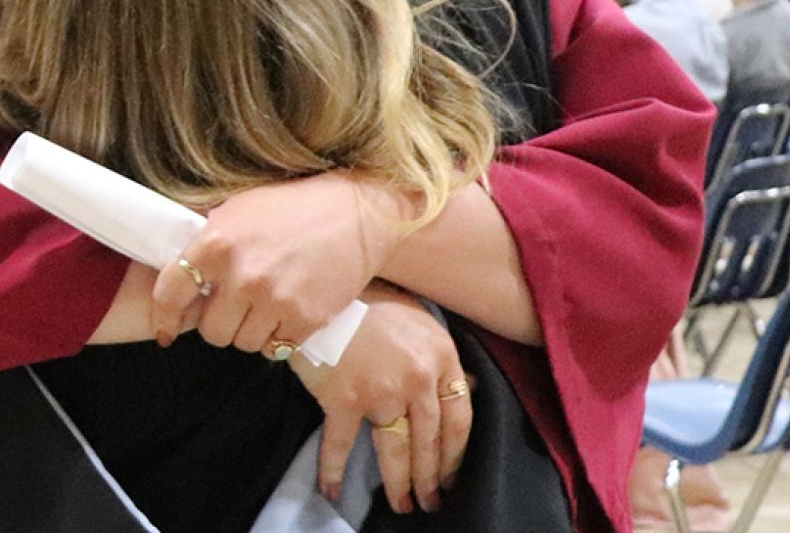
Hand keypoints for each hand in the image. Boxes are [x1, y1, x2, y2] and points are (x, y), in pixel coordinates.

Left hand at [150, 172, 410, 352]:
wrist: (355, 214)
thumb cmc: (291, 209)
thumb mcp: (236, 211)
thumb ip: (206, 244)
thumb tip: (175, 273)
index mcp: (216, 243)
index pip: (170, 293)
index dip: (165, 316)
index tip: (166, 329)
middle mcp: (242, 275)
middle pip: (210, 331)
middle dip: (218, 323)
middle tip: (233, 308)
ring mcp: (275, 300)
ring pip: (243, 344)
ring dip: (248, 332)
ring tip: (262, 308)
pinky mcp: (305, 320)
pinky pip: (276, 349)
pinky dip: (277, 338)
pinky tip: (285, 314)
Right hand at [289, 282, 472, 514]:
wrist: (322, 283)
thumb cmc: (368, 296)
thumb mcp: (417, 317)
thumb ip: (440, 354)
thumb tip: (467, 384)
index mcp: (441, 356)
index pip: (460, 417)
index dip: (456, 453)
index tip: (451, 474)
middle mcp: (418, 378)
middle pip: (430, 441)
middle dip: (431, 478)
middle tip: (430, 503)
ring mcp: (381, 391)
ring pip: (396, 449)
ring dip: (399, 483)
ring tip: (402, 505)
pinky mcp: (343, 399)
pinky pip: (340, 444)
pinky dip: (334, 471)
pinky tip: (333, 491)